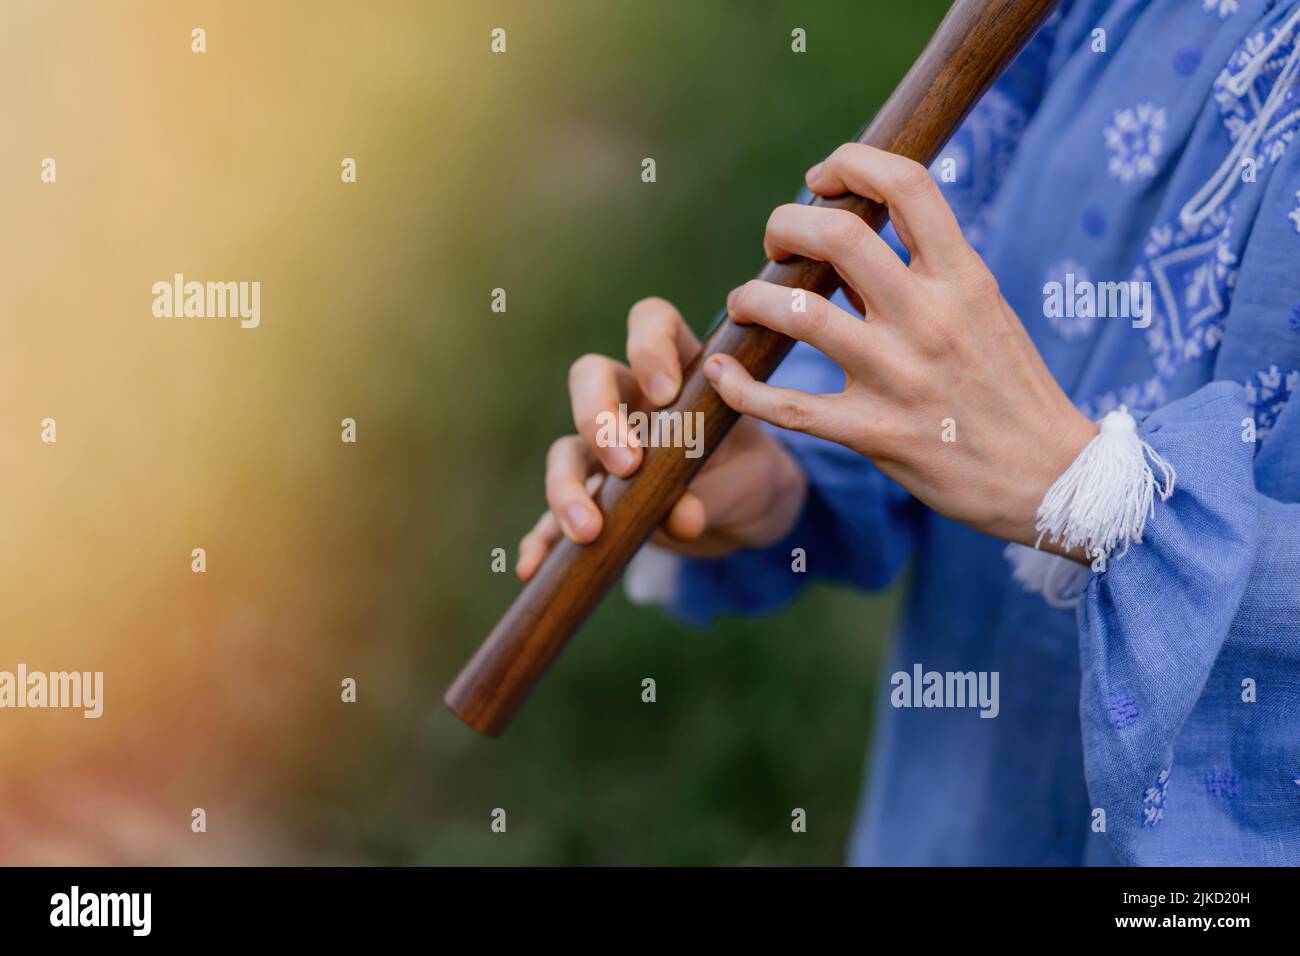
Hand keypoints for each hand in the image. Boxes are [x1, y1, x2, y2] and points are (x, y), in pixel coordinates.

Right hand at [516, 297, 807, 580]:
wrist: (739, 510)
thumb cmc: (745, 473)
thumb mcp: (744, 481)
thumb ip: (715, 491)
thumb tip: (682, 516)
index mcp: (677, 371)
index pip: (651, 322)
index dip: (649, 346)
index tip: (664, 393)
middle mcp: (631, 400)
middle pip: (589, 377)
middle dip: (598, 417)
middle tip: (628, 465)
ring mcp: (602, 449)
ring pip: (566, 448)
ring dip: (567, 486)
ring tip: (587, 529)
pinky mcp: (591, 496)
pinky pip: (554, 513)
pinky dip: (543, 538)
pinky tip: (531, 564)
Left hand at [701, 144, 1097, 555]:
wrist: (1052, 476)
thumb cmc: (1009, 387)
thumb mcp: (984, 309)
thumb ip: (926, 270)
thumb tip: (855, 227)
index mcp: (963, 278)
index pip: (907, 184)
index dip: (852, 163)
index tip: (822, 178)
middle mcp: (929, 319)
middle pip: (836, 238)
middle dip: (785, 226)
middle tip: (775, 244)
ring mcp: (899, 377)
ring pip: (799, 314)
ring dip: (754, 299)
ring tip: (746, 304)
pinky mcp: (875, 434)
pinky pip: (788, 407)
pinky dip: (741, 388)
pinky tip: (722, 373)